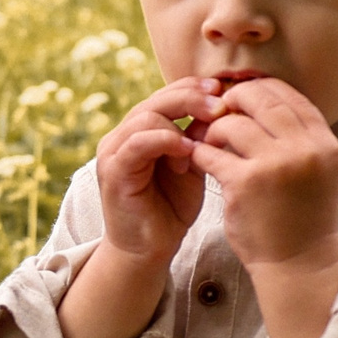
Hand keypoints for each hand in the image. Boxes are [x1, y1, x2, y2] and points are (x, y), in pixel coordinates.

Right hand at [55, 78, 220, 337]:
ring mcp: (114, 151)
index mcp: (142, 129)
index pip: (166, 94)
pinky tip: (187, 150)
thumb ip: (199, 139)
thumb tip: (222, 110)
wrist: (149, 249)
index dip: (194, 88)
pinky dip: (164, 140)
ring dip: (180, 120)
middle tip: (221, 104)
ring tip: (207, 133)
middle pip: (156, 99)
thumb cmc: (171, 208)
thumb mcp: (191, 166)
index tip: (224, 91)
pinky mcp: (113, 170)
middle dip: (191, 98)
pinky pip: (137, 143)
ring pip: (146, 116)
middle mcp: (123, 134)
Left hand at [189, 78, 337, 337]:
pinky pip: (211, 152)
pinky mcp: (245, 183)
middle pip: (259, 99)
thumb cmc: (302, 215)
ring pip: (231, 122)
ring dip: (212, 129)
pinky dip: (199, 152)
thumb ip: (298, 135)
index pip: (288, 93)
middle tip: (216, 113)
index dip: (258, 87)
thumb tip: (264, 95)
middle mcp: (304, 148)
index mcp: (323, 142)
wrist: (298, 263)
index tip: (239, 94)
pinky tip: (197, 160)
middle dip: (232, 100)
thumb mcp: (315, 169)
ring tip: (207, 142)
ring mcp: (275, 164)